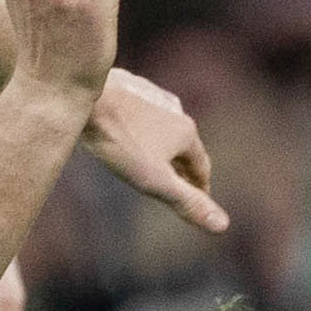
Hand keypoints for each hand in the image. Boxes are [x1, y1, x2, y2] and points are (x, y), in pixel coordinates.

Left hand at [88, 67, 224, 232]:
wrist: (87, 94)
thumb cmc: (120, 140)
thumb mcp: (154, 180)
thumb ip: (187, 202)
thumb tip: (223, 225)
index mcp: (186, 133)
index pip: (201, 165)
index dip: (201, 184)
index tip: (200, 195)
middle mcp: (175, 110)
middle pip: (183, 144)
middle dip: (182, 163)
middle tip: (178, 181)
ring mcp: (152, 95)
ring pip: (162, 124)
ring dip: (162, 141)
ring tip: (153, 153)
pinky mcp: (129, 85)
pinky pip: (140, 109)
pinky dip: (140, 123)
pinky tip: (128, 126)